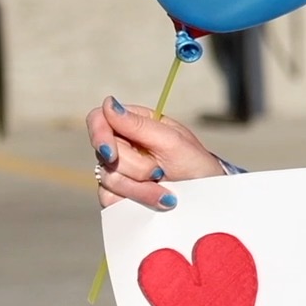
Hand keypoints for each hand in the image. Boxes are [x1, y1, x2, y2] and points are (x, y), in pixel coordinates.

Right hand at [88, 97, 229, 209]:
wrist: (207, 200)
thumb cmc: (195, 164)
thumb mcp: (173, 142)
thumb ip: (139, 125)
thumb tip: (108, 103)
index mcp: (133, 124)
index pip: (98, 119)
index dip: (99, 134)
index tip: (112, 153)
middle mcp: (122, 145)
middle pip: (104, 152)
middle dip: (136, 167)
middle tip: (161, 172)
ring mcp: (118, 171)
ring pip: (108, 177)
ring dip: (140, 188)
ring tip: (166, 192)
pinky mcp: (118, 195)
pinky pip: (109, 198)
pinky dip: (135, 201)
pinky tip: (156, 201)